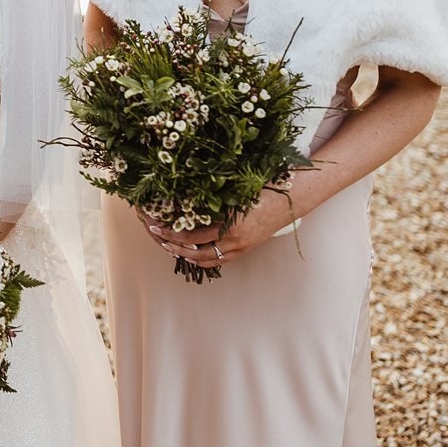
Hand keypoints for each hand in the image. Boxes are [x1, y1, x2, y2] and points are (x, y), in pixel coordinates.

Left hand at [141, 192, 298, 267]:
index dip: (172, 233)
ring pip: (207, 260)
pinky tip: (191, 252)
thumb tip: (181, 199)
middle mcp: (235, 241)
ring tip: (170, 246)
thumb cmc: (261, 187)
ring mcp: (241, 248)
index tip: (156, 226)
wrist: (291, 198)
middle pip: (196, 252)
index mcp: (230, 225)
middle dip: (173, 246)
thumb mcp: (234, 191)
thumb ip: (211, 199)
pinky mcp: (245, 249)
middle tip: (157, 237)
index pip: (192, 237)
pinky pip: (220, 260)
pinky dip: (203, 258)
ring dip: (186, 255)